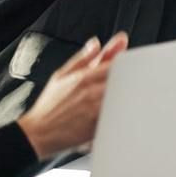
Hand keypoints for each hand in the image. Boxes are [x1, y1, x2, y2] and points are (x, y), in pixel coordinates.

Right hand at [17, 33, 127, 159]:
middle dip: (133, 79)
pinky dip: (124, 114)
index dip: (127, 62)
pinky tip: (126, 113)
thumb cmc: (49, 106)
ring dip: (130, 96)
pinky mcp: (99, 127)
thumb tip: (96, 43)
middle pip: (124, 81)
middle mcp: (92, 93)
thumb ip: (82, 58)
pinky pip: (117, 118)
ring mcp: (97, 111)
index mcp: (84, 78)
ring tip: (133, 96)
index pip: (116, 64)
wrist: (38, 134)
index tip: (132, 63)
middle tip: (137, 80)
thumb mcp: (61, 75)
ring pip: (123, 99)